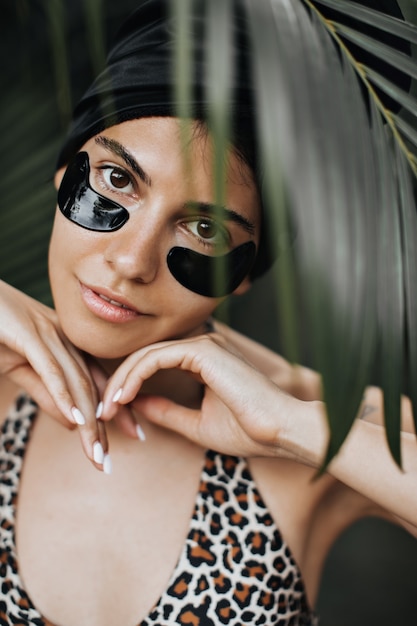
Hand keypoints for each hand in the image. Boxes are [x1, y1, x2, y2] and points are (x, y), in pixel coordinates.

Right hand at [0, 280, 108, 469]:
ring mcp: (48, 333)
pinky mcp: (28, 333)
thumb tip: (74, 424)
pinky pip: (50, 369)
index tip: (136, 434)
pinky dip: (63, 397)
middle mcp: (65, 337)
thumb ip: (47, 393)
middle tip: (109, 461)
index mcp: (66, 343)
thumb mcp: (20, 367)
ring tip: (96, 454)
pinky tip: (75, 422)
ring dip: (89, 423)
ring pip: (77, 383)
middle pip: (93, 386)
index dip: (120, 408)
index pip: (98, 380)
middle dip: (105, 426)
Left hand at [101, 331, 304, 457]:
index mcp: (204, 361)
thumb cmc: (248, 430)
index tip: (114, 412)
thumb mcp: (196, 424)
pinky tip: (123, 398)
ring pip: (147, 355)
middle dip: (119, 382)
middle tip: (103, 410)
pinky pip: (156, 358)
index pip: (154, 363)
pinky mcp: (203, 351)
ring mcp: (204, 345)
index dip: (129, 385)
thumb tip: (137, 404)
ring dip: (122, 381)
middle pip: (146, 356)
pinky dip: (135, 377)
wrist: (280, 431)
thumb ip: (167, 411)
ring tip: (108, 407)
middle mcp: (203, 347)